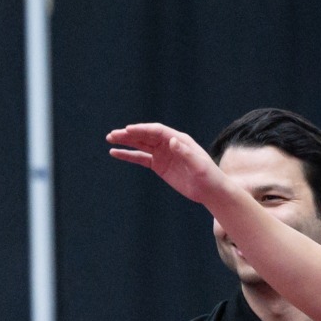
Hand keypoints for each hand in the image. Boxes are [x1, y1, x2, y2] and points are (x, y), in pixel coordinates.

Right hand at [107, 123, 227, 205]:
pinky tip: (115, 153)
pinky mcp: (159, 166)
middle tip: (112, 134)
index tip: (127, 130)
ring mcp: (162, 154)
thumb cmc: (209, 176)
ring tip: (110, 140)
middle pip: (146, 136)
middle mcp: (169, 144)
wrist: (210, 191)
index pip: (157, 131)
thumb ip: (185, 152)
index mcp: (179, 139)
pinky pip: (140, 159)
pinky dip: (128, 156)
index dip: (142, 130)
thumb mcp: (199, 165)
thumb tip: (173, 140)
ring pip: (140, 145)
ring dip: (125, 142)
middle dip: (129, 134)